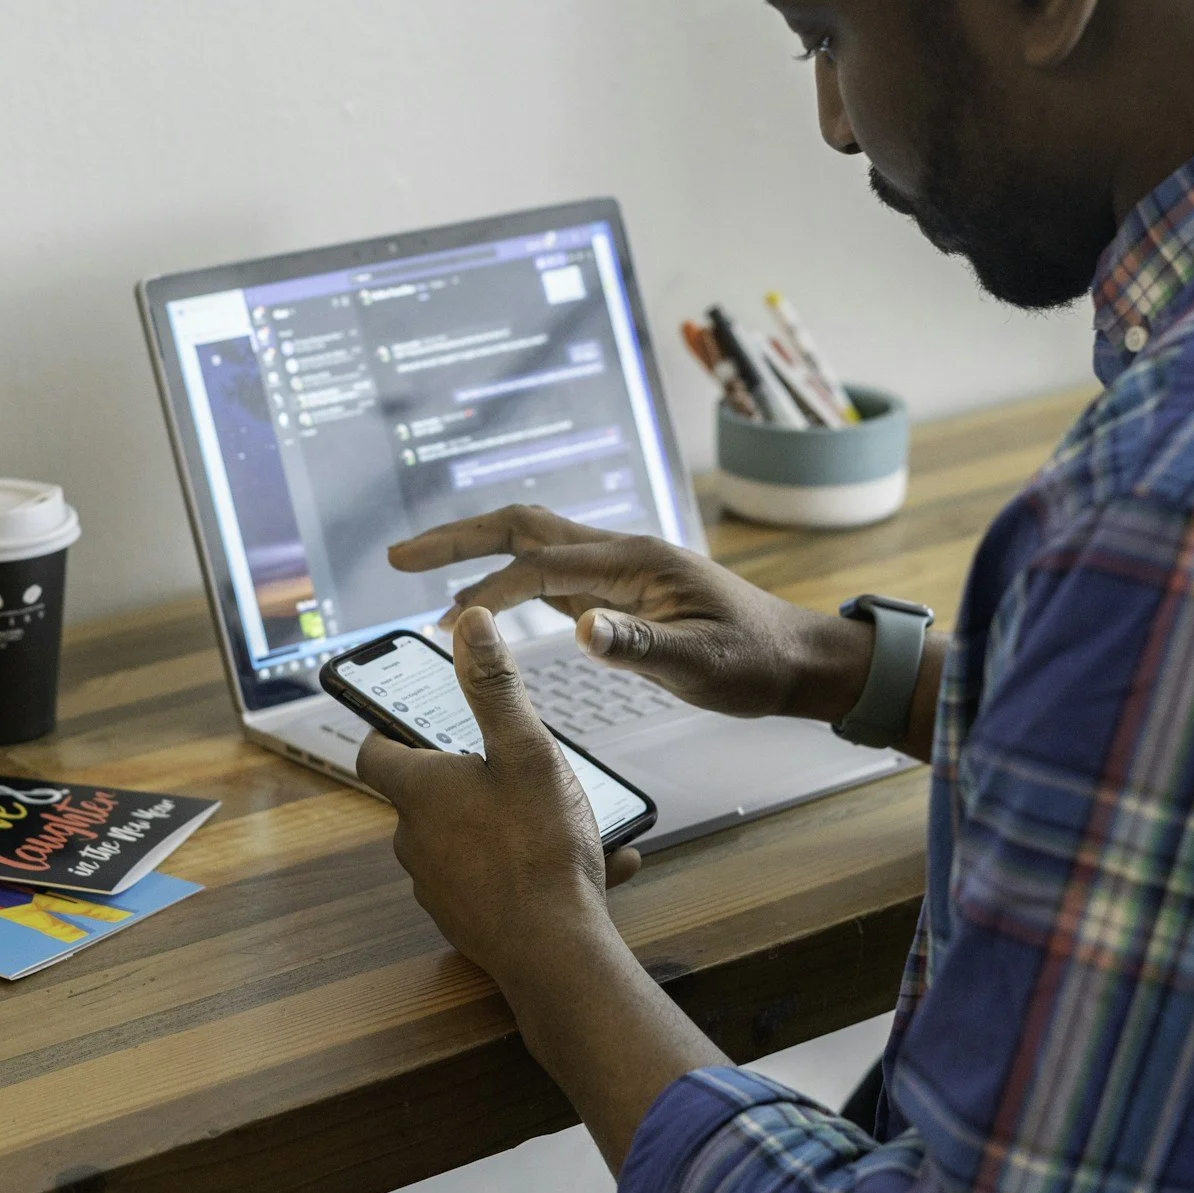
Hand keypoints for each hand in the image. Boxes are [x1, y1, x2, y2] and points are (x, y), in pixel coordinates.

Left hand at [355, 607, 638, 982]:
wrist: (555, 953)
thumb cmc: (538, 848)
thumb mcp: (526, 751)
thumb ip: (496, 687)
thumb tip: (470, 624)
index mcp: (419, 792)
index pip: (375, 752)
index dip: (388, 731)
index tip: (412, 719)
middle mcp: (415, 840)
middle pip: (425, 795)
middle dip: (467, 778)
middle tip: (514, 765)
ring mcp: (437, 886)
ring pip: (465, 839)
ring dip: (507, 825)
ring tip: (568, 821)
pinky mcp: (466, 922)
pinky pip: (494, 880)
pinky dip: (528, 867)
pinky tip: (588, 867)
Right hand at [387, 505, 875, 722]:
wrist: (796, 660)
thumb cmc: (756, 662)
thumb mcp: (703, 666)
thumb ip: (642, 648)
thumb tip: (582, 632)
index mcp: (634, 563)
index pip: (539, 563)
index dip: (484, 584)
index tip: (438, 610)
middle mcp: (619, 554)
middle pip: (523, 527)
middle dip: (458, 538)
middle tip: (397, 557)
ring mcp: (617, 571)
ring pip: (533, 543)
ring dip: (476, 552)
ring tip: (421, 571)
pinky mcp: (619, 593)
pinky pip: (550, 572)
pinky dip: (506, 577)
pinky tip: (484, 600)